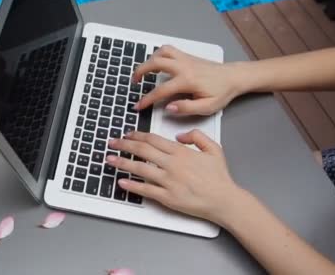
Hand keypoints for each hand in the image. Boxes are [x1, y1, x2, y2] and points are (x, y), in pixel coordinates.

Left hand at [106, 130, 243, 224]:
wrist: (225, 200)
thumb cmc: (219, 177)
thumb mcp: (214, 149)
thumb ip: (196, 136)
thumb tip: (179, 135)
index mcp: (181, 152)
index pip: (153, 140)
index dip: (137, 136)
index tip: (127, 135)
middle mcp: (172, 165)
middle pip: (142, 151)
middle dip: (124, 145)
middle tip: (112, 143)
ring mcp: (169, 181)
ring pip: (140, 169)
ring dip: (122, 163)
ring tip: (109, 159)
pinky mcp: (168, 197)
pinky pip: (146, 190)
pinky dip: (132, 186)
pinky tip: (121, 182)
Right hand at [133, 45, 242, 115]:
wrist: (233, 77)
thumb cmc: (221, 92)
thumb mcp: (207, 107)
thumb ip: (187, 108)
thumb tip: (168, 107)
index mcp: (187, 81)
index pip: (160, 90)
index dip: (146, 99)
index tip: (138, 106)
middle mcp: (183, 66)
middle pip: (155, 63)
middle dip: (140, 72)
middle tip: (134, 82)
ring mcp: (184, 59)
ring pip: (160, 52)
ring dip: (148, 60)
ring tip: (143, 72)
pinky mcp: (186, 56)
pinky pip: (167, 50)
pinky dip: (157, 54)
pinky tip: (156, 63)